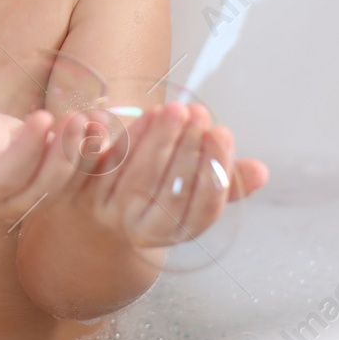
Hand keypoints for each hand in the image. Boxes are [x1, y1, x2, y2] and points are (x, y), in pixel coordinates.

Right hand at [0, 102, 89, 222]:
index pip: (7, 176)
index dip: (27, 150)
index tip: (43, 116)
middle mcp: (10, 203)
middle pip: (44, 187)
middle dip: (64, 153)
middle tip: (78, 118)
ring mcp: (36, 199)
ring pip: (67, 185)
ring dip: (86, 154)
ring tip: (98, 120)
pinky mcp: (57, 188)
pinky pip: (81, 178)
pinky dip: (96, 154)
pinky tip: (105, 126)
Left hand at [44, 101, 267, 252]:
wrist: (87, 216)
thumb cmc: (151, 193)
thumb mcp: (186, 190)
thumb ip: (221, 181)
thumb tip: (261, 171)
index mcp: (172, 232)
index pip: (201, 211)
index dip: (214, 172)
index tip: (222, 132)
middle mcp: (139, 230)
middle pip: (167, 192)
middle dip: (185, 148)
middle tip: (197, 112)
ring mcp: (106, 214)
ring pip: (134, 178)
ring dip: (156, 139)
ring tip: (173, 107)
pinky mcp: (77, 193)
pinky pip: (101, 166)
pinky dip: (121, 138)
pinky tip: (139, 114)